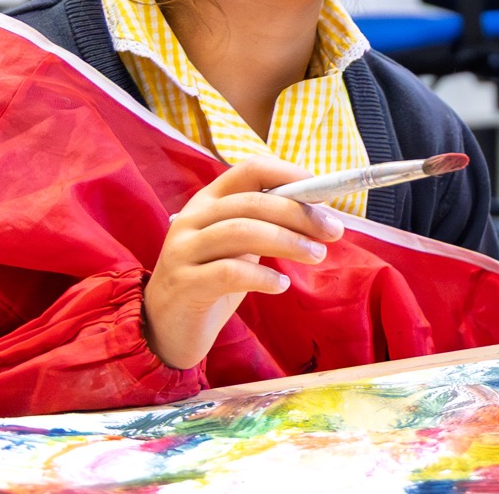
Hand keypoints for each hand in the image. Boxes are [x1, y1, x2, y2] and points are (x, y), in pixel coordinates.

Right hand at [143, 155, 343, 369]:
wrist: (166, 327)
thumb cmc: (211, 280)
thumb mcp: (238, 246)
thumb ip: (265, 224)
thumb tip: (317, 210)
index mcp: (209, 201)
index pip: (250, 170)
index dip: (288, 173)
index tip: (321, 190)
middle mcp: (193, 218)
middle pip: (253, 202)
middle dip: (299, 214)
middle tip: (332, 231)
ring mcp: (184, 250)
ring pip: (242, 232)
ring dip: (288, 242)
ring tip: (317, 255)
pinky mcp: (184, 284)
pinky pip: (228, 272)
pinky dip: (262, 277)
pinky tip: (281, 285)